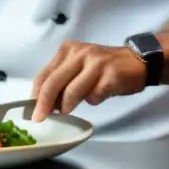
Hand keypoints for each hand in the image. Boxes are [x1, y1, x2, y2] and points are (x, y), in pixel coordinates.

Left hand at [30, 40, 145, 120]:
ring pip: (71, 92)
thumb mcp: (79, 67)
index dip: (35, 95)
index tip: (31, 111)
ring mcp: (95, 63)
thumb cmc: (104, 67)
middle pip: (53, 83)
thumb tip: (45, 104)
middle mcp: (79, 53)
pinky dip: (93, 101)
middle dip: (44, 104)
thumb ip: (62, 80)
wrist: (137, 62)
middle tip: (40, 118)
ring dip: (68, 106)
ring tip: (71, 108)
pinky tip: (101, 93)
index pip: (44, 74)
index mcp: (67, 50)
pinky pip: (93, 97)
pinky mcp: (109, 75)